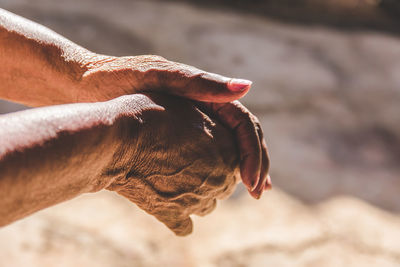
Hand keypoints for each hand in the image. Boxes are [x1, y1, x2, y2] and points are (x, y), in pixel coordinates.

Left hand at [82, 55, 270, 197]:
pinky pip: (207, 155)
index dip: (253, 151)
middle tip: (259, 192)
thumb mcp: (158, 77)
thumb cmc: (118, 79)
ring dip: (244, 169)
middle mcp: (205, 109)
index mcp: (206, 94)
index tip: (251, 180)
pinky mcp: (177, 138)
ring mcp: (192, 124)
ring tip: (255, 192)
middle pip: (242, 137)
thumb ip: (200, 84)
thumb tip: (248, 87)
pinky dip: (220, 171)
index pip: (243, 123)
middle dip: (255, 163)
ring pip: (229, 147)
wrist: (85, 89)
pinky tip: (223, 188)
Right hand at [104, 93, 239, 235]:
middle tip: (191, 160)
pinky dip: (182, 219)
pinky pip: (185, 227)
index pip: (239, 159)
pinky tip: (172, 208)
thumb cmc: (153, 114)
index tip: (208, 147)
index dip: (223, 152)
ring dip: (200, 195)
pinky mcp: (172, 215)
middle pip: (226, 183)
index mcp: (229, 151)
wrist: (119, 139)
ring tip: (179, 180)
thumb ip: (214, 124)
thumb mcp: (191, 108)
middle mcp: (220, 179)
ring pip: (208, 205)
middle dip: (214, 174)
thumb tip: (221, 132)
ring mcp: (197, 200)